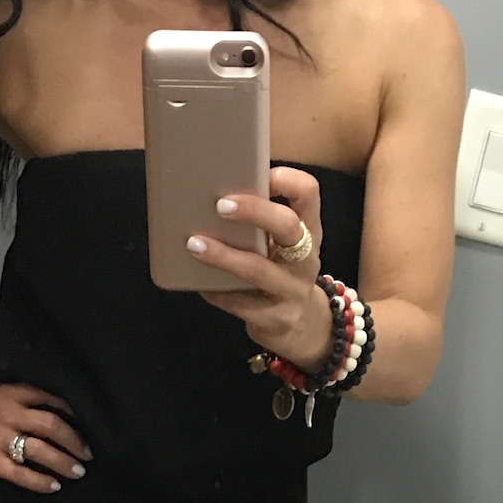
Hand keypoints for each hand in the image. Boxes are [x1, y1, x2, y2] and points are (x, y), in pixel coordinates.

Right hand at [0, 382, 90, 493]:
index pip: (49, 397)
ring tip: (78, 471)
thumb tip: (51, 402)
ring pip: (40, 450)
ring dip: (64, 462)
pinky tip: (54, 485)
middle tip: (88, 453)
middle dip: (75, 440)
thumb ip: (20, 396)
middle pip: (51, 425)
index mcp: (11, 396)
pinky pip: (22, 474)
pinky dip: (41, 481)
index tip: (89, 421)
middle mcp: (8, 415)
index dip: (73, 410)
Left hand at [185, 166, 333, 371]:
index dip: (289, 180)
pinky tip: (199, 282)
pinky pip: (240, 303)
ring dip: (223, 255)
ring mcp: (293, 291)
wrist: (303, 327)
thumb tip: (210, 194)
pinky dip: (215, 290)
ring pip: (257, 269)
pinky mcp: (276, 319)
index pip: (309, 194)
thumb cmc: (281, 272)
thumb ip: (262, 223)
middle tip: (221, 205)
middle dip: (254, 211)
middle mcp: (305, 259)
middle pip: (287, 226)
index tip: (264, 174)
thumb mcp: (283, 246)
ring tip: (194, 243)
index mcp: (309, 232)